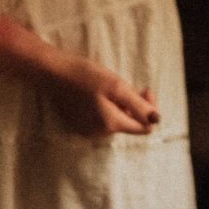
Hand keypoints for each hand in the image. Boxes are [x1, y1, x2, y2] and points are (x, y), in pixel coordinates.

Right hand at [40, 51, 160, 138]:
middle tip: (127, 85)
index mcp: (111, 125)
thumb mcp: (116, 86)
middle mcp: (100, 134)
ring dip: (120, 106)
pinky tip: (98, 94)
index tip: (144, 89)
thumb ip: (138, 105)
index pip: (144, 126)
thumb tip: (156, 120)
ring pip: (116, 122)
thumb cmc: (85, 76)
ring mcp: (88, 132)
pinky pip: (102, 121)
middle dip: (133, 106)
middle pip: (129, 124)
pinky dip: (106, 109)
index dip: (149, 109)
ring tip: (110, 88)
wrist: (53, 74)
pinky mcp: (79, 126)